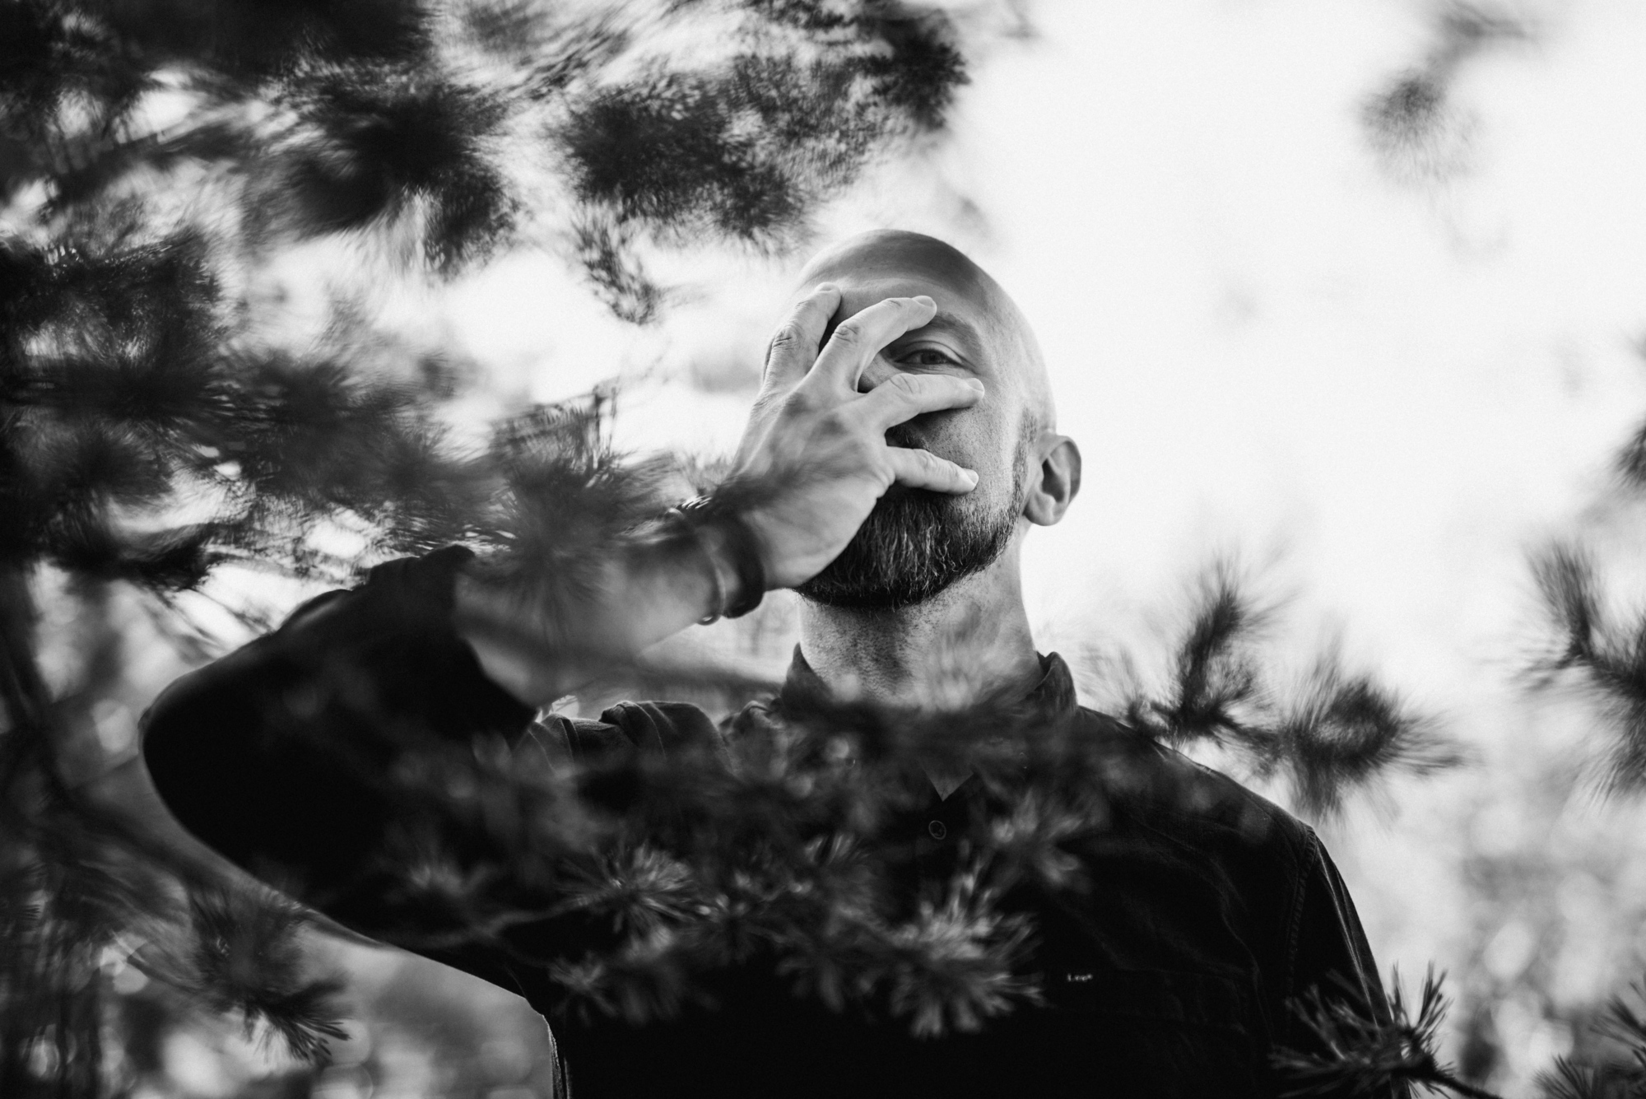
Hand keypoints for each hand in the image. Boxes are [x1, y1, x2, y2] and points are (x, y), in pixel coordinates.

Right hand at [726, 284, 984, 589]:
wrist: (744, 540)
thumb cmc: (745, 510)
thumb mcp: (753, 449)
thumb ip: (778, 428)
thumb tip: (787, 434)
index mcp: (777, 397)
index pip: (794, 338)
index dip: (813, 309)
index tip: (832, 290)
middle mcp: (812, 400)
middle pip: (858, 337)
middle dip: (896, 314)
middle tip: (926, 305)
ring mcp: (843, 427)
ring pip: (908, 389)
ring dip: (948, 387)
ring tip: (975, 388)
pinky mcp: (868, 464)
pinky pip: (921, 464)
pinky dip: (949, 473)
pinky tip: (969, 480)